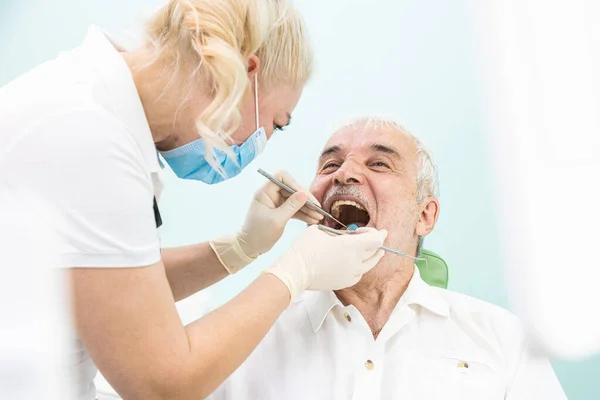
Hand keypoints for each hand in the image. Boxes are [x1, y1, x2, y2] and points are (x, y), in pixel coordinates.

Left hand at [210, 171, 322, 273]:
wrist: (249, 247)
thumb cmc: (258, 233)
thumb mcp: (277, 220)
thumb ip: (291, 206)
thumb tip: (305, 194)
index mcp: (265, 192)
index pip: (282, 177)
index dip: (295, 184)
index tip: (306, 196)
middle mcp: (271, 194)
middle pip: (292, 189)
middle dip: (305, 199)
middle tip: (318, 209)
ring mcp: (276, 203)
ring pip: (295, 200)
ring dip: (307, 208)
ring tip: (319, 216)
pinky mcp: (280, 211)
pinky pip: (294, 209)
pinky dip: (303, 214)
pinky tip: (313, 219)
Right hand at [265, 225, 387, 303]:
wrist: (295, 272)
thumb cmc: (305, 248)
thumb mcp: (320, 231)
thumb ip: (337, 232)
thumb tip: (344, 235)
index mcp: (351, 246)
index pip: (376, 240)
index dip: (378, 234)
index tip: (378, 231)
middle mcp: (355, 261)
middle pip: (375, 251)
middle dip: (376, 242)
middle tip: (375, 237)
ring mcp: (351, 274)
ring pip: (370, 264)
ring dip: (374, 256)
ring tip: (378, 252)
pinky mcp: (345, 283)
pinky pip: (360, 273)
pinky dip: (362, 267)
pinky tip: (360, 263)